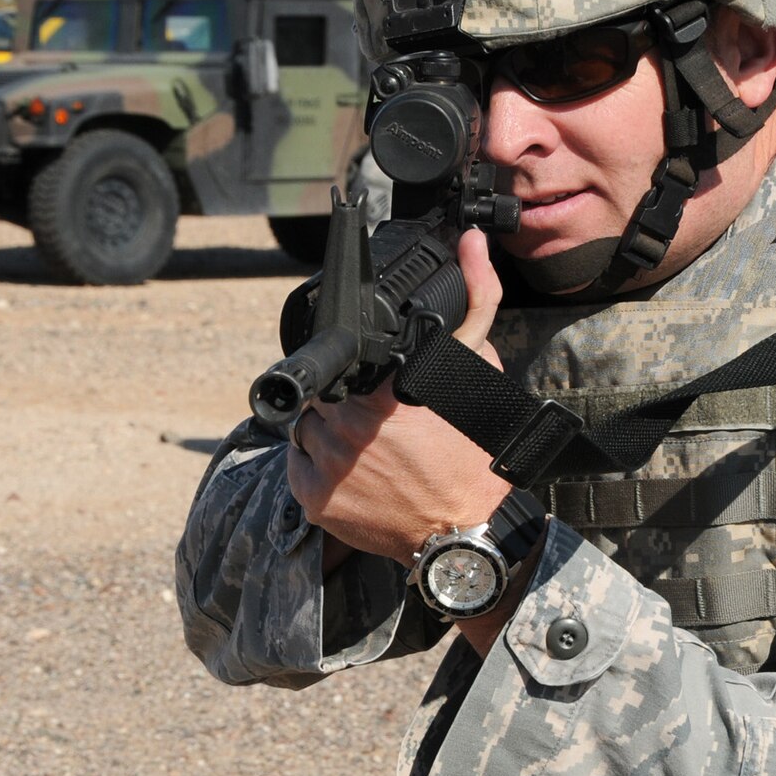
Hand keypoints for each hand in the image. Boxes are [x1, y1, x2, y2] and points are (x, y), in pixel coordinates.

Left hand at [289, 228, 510, 567]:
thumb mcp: (478, 369)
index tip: (367, 382)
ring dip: (327, 432)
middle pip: (323, 394)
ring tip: (364, 446)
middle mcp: (350, 425)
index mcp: (382, 391)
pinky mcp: (315, 499)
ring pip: (306, 428)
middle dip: (342, 400)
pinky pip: (297, 464)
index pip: (339, 361)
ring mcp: (329, 464)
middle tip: (372, 419)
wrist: (464, 532)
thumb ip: (476, 300)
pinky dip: (317, 464)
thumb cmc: (472, 453)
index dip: (351, 370)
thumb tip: (472, 242)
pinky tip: (352, 470)